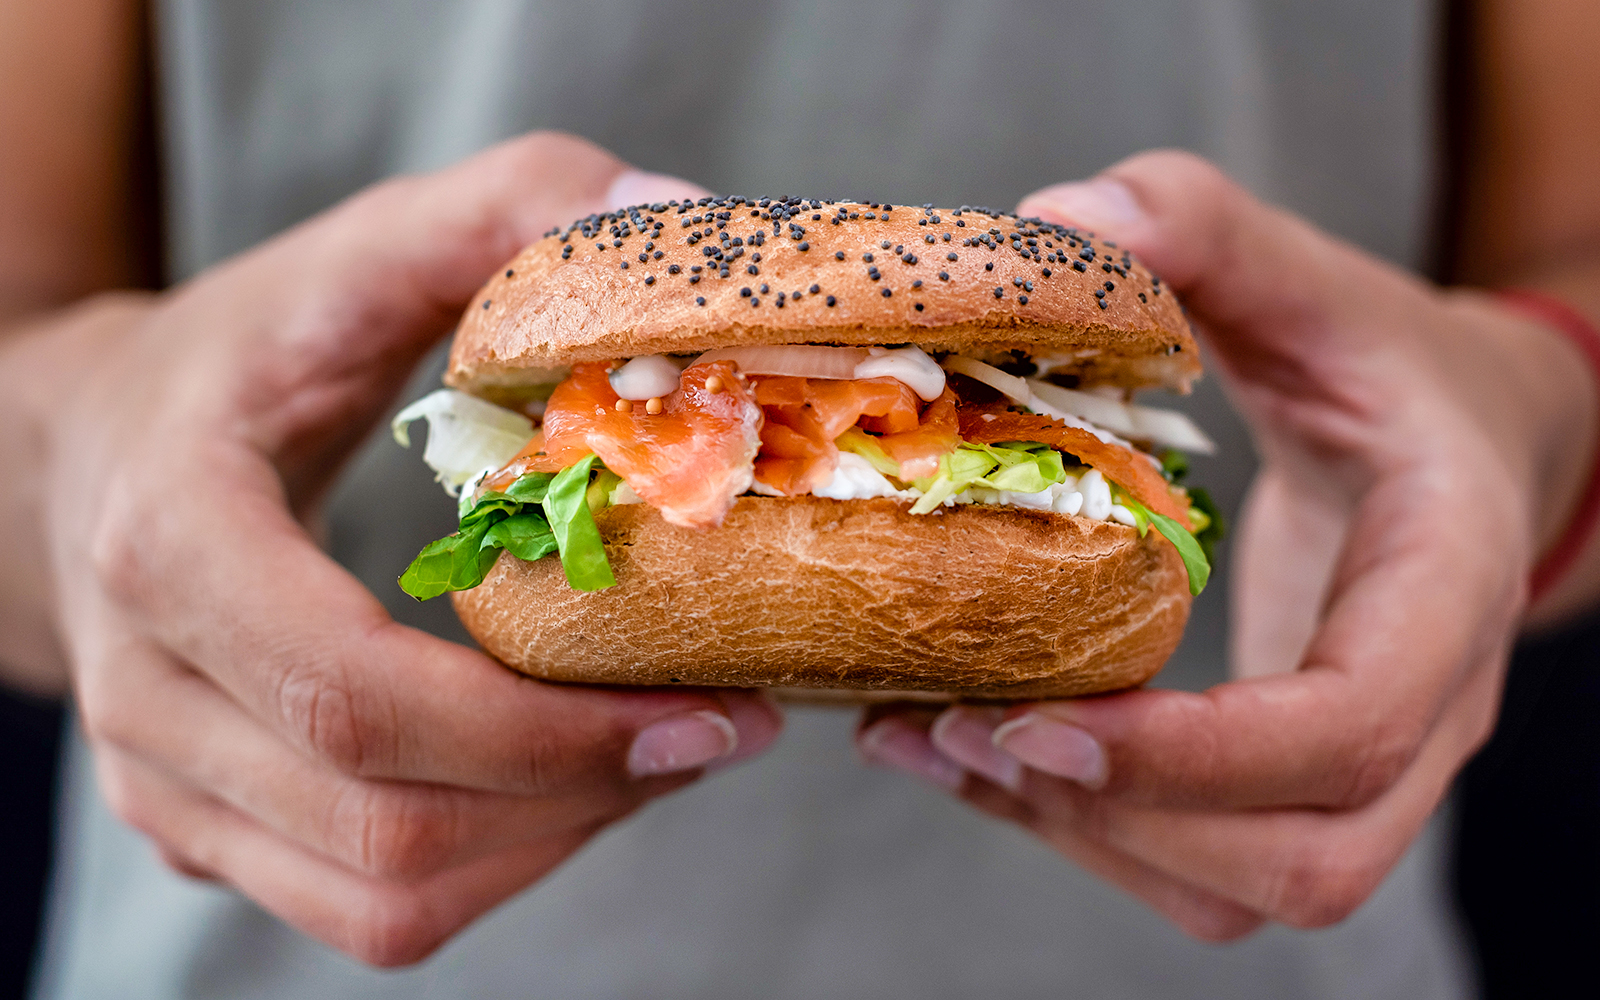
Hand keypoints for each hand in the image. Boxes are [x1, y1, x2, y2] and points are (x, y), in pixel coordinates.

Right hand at [19, 132, 780, 964]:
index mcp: (171, 546)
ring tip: (665, 751)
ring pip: (384, 897)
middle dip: (586, 793)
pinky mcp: (202, 831)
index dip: (548, 732)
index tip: (708, 707)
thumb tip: (681, 211)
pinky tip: (575, 781)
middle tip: (724, 726)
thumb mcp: (358, 253)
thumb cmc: (240, 352)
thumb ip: (512, 204)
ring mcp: (164, 783)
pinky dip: (499, 865)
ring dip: (557, 842)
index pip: (358, 696)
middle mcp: (147, 694)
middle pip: (387, 822)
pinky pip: (367, 907)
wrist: (88, 453)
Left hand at [857, 151, 1595, 938]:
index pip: (1351, 724)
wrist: (1463, 443)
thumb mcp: (1317, 285)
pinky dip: (1078, 828)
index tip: (1041, 719)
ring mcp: (1367, 764)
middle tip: (959, 733)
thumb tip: (1057, 216)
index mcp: (1446, 584)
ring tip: (926, 745)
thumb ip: (1207, 232)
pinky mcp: (1293, 778)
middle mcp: (1426, 707)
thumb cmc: (1392, 367)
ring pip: (1243, 885)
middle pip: (1302, 855)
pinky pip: (1201, 861)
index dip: (1198, 754)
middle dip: (1119, 817)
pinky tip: (964, 751)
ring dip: (1078, 838)